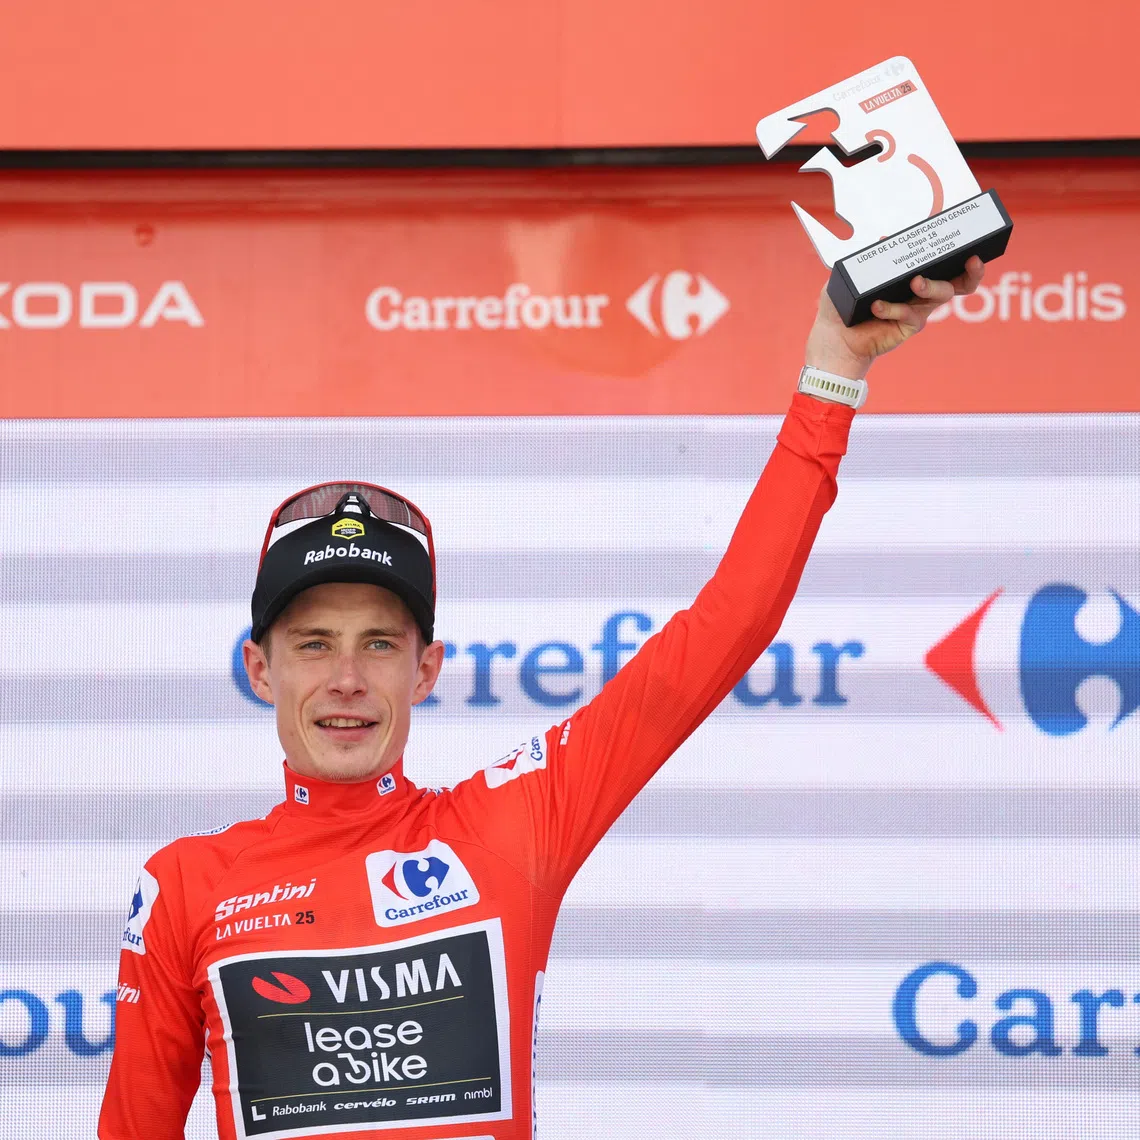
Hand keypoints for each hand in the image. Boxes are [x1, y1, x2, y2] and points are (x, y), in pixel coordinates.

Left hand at [804, 255, 985, 380]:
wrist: (832, 339)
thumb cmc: (841, 307)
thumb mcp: (850, 277)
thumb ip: (867, 258)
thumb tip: (884, 238)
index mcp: (910, 276)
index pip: (941, 262)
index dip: (960, 253)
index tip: (969, 241)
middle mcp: (919, 293)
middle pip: (958, 282)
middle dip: (971, 272)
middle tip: (971, 259)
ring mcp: (916, 311)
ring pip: (940, 295)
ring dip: (931, 285)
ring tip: (915, 281)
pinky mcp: (907, 328)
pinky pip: (910, 315)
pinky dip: (893, 308)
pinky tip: (877, 306)